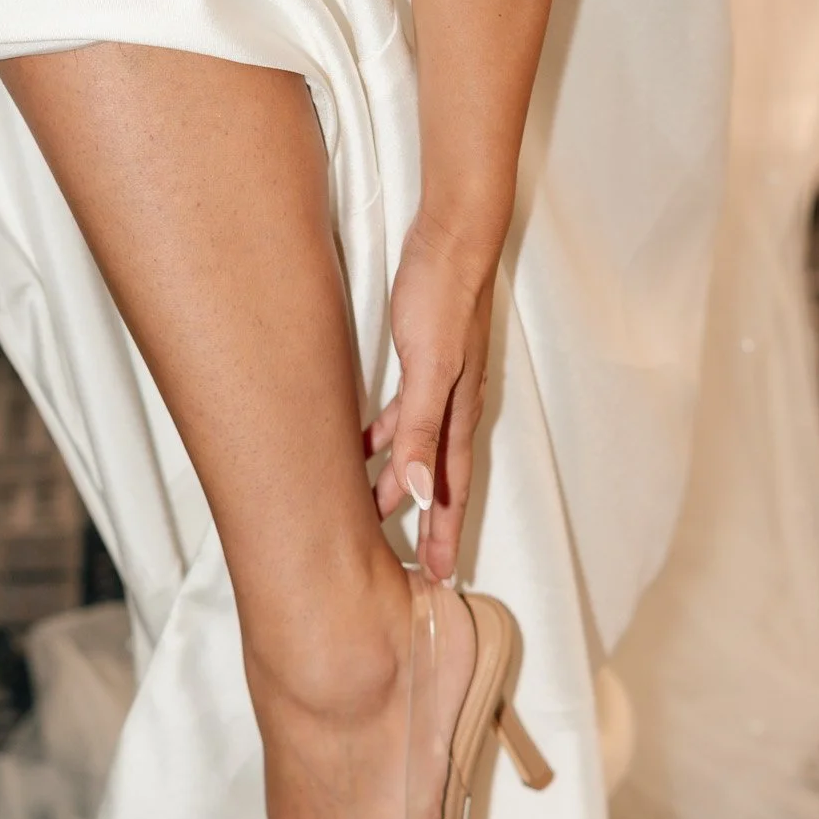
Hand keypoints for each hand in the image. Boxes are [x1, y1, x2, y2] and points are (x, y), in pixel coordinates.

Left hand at [367, 211, 498, 584]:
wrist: (453, 240)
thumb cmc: (444, 299)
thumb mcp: (429, 369)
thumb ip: (419, 430)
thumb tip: (416, 490)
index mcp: (456, 415)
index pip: (450, 490)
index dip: (444, 534)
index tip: (440, 577)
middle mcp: (452, 407)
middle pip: (439, 480)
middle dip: (430, 525)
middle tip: (420, 569)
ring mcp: (439, 385)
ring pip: (418, 451)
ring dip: (401, 485)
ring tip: (378, 517)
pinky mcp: (422, 362)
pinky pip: (402, 417)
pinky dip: (384, 439)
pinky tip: (361, 447)